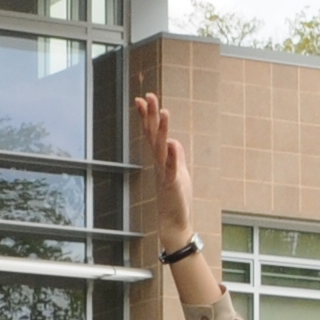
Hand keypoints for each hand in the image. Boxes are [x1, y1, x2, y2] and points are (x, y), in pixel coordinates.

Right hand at [133, 91, 209, 285]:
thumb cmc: (177, 199)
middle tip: (147, 96)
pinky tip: (171, 143)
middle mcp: (160, 163)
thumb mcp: (179, 172)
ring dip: (162, 130)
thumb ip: (176, 157)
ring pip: (161, 148)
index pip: (151, 133)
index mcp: (161, 159)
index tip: (140, 98)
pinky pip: (171, 168)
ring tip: (163, 111)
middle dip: (150, 115)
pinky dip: (172, 156)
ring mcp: (164, 173)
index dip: (146, 116)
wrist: (175, 223)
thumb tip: (172, 140)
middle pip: (153, 135)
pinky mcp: (172, 185)